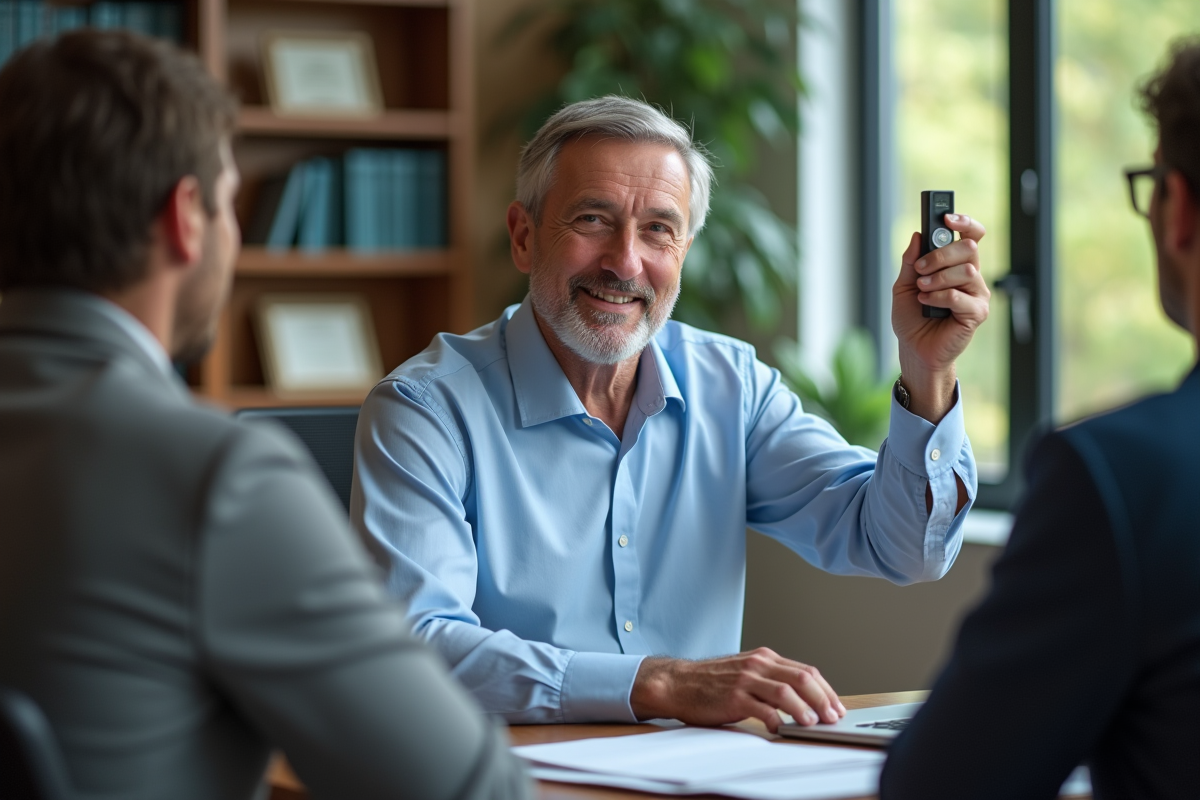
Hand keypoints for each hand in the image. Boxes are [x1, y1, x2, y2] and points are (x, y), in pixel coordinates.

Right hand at [629, 648, 845, 732]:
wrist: (678, 683)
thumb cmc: (711, 681)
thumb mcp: (746, 672)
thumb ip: (770, 680)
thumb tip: (802, 699)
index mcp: (764, 658)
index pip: (805, 671)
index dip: (825, 690)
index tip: (835, 706)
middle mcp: (757, 665)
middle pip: (801, 678)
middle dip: (822, 699)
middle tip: (832, 716)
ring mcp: (745, 680)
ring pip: (785, 690)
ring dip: (804, 708)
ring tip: (813, 723)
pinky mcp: (733, 697)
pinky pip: (761, 708)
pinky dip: (776, 719)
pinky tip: (781, 728)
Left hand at [891, 213, 989, 422]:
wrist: (914, 349)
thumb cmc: (912, 317)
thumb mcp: (903, 285)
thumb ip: (910, 261)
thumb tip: (918, 235)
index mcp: (955, 264)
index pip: (972, 235)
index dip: (964, 222)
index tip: (948, 218)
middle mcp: (971, 275)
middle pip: (969, 248)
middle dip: (940, 255)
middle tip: (920, 270)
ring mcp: (977, 294)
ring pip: (966, 270)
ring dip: (937, 279)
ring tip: (922, 290)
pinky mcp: (977, 313)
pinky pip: (961, 296)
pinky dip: (939, 297)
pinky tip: (927, 304)